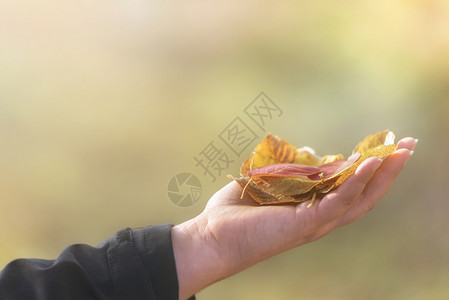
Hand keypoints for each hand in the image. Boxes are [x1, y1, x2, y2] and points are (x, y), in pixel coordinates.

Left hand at [172, 137, 416, 298]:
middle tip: (408, 145)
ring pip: (358, 199)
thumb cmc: (235, 212)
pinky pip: (337, 203)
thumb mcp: (268, 182)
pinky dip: (355, 183)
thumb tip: (310, 150)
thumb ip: (291, 168)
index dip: (371, 168)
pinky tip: (369, 163)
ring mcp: (314, 223)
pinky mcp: (304, 225)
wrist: (210, 236)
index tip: (386, 145)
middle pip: (363, 194)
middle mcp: (319, 218)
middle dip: (388, 170)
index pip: (349, 188)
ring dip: (382, 174)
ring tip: (401, 151)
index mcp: (311, 208)